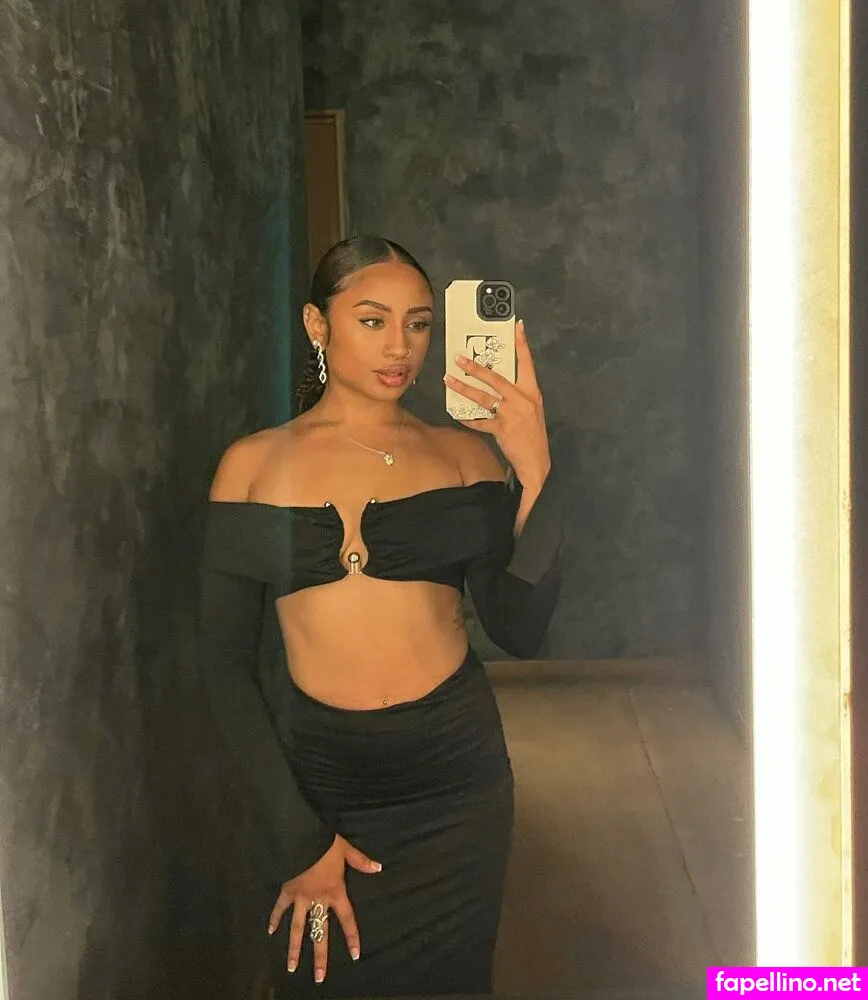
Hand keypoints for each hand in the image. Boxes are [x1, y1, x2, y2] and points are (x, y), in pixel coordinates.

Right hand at [267, 834, 381, 982]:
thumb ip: (361, 862)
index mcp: (335, 892)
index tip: (355, 955)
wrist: (303, 838)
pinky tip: (269, 931)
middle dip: (320, 956)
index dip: (352, 937)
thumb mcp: (346, 850)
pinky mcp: (288, 891)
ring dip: (294, 948)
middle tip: (319, 977)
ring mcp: (301, 898)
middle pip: (320, 932)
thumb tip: (378, 868)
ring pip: (297, 928)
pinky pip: (280, 907)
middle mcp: (319, 900)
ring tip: (291, 967)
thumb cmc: (326, 845)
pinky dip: (274, 918)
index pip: (347, 919)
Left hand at [444, 319, 550, 488]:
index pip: (527, 363)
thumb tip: (498, 384)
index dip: (522, 344)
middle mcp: (522, 400)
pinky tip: (457, 413)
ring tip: (449, 380)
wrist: (536, 461)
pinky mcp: (501, 429)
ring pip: (483, 398)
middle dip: (476, 368)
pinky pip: (479, 421)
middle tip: (460, 359)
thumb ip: (517, 396)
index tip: (517, 326)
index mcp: (532, 393)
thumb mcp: (532, 410)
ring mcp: (511, 415)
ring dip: (463, 389)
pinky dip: (467, 418)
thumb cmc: (533, 435)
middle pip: (496, 379)